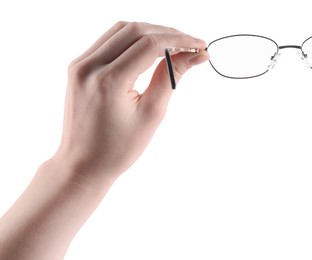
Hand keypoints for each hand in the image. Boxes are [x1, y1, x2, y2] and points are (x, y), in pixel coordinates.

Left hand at [54, 21, 207, 183]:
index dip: (180, 40)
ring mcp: (80, 64)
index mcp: (108, 81)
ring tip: (174, 45)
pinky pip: (109, 41)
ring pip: (121, 30)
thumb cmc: (118, 148)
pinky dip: (132, 39)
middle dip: (167, 32)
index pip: (150, 44)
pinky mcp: (78, 67)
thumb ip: (171, 78)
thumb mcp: (151, 114)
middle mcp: (89, 66)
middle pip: (135, 30)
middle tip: (190, 45)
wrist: (83, 164)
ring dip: (150, 32)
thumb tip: (193, 56)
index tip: (199, 46)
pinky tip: (150, 49)